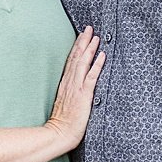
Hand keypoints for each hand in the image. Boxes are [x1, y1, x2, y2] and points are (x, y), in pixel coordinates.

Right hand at [43, 27, 104, 150]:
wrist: (59, 133)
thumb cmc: (62, 123)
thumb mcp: (64, 104)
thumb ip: (69, 94)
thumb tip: (74, 89)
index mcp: (65, 84)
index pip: (71, 61)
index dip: (77, 47)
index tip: (82, 36)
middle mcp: (70, 82)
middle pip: (76, 57)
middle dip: (83, 42)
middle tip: (89, 28)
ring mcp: (76, 87)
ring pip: (83, 63)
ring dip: (90, 48)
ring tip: (95, 36)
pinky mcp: (84, 94)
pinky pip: (92, 76)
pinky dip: (97, 64)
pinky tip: (102, 55)